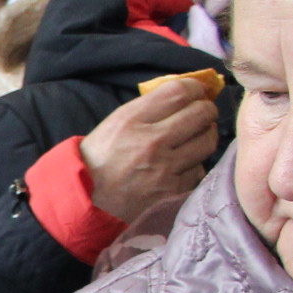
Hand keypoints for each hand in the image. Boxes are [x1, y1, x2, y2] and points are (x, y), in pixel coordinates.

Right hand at [79, 79, 218, 226]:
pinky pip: (199, 169)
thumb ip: (146, 109)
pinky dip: (193, 166)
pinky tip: (179, 168)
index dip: (195, 88)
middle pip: (202, 113)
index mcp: (131, 121)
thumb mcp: (113, 126)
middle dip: (205, 111)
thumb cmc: (98, 161)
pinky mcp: (173, 191)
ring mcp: (164, 169)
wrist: (84, 204)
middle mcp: (151, 142)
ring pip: (207, 141)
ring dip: (203, 137)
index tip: (195, 93)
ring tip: (192, 140)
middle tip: (200, 116)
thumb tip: (184, 95)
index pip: (181, 91)